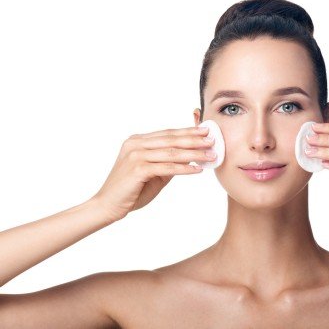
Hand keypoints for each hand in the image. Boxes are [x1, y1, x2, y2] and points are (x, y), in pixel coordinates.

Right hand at [91, 126, 215, 221]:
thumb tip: (191, 157)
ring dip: (194, 153)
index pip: (168, 134)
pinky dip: (184, 168)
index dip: (188, 131)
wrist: (108, 205)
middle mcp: (136, 144)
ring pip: (172, 152)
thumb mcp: (153, 173)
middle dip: (195, 139)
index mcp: (137, 141)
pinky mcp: (138, 169)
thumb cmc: (131, 190)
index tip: (206, 130)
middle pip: (171, 140)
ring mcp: (136, 155)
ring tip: (211, 155)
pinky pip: (167, 167)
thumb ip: (168, 163)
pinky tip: (198, 169)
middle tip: (213, 140)